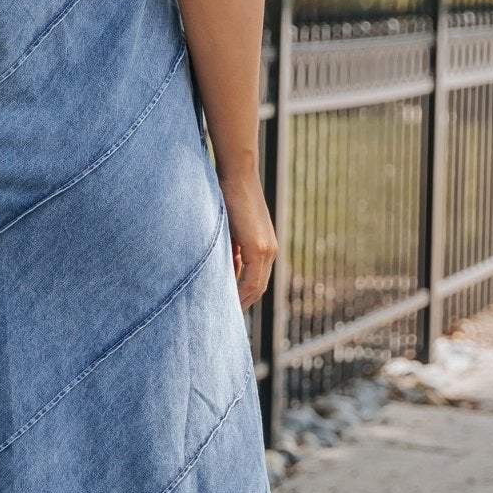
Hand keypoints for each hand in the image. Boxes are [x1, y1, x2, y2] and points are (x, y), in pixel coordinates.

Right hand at [219, 164, 277, 309]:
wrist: (237, 174)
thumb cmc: (228, 196)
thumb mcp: (230, 229)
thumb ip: (232, 250)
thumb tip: (224, 269)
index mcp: (265, 247)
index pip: (257, 282)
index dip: (243, 297)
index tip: (229, 308)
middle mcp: (270, 250)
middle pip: (258, 289)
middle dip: (242, 304)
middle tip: (224, 319)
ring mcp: (266, 249)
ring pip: (256, 287)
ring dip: (240, 301)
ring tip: (223, 314)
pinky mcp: (258, 246)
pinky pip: (250, 279)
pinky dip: (239, 292)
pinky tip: (225, 300)